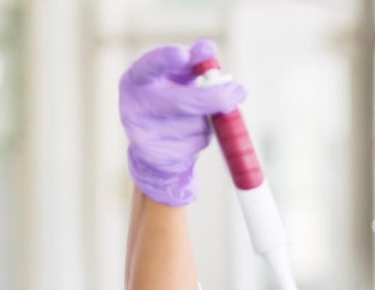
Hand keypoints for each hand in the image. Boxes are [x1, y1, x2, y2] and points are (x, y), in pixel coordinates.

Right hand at [119, 38, 245, 205]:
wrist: (154, 150)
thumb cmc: (170, 103)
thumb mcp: (178, 79)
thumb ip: (193, 62)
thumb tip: (208, 48)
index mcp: (137, 79)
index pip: (150, 66)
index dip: (166, 60)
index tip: (186, 55)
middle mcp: (135, 105)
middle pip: (183, 101)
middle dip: (215, 97)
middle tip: (239, 92)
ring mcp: (144, 133)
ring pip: (196, 124)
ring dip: (208, 121)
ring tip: (194, 120)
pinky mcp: (158, 156)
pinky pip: (197, 143)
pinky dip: (202, 139)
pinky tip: (188, 139)